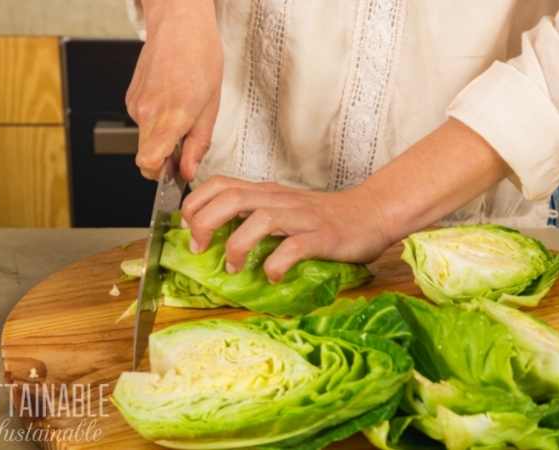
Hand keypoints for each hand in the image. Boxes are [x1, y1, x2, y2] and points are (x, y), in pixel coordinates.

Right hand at [127, 0, 222, 180]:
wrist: (180, 25)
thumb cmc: (200, 58)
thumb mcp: (211, 107)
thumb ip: (198, 144)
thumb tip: (189, 170)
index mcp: (171, 117)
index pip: (148, 162)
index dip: (159, 174)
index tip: (174, 172)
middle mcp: (147, 113)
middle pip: (145, 156)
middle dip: (164, 159)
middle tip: (186, 145)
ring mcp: (136, 105)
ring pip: (145, 139)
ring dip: (162, 138)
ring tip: (183, 114)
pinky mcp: (131, 98)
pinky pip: (143, 122)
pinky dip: (156, 121)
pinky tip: (171, 103)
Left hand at [181, 176, 391, 281]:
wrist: (371, 213)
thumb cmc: (325, 216)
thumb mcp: (284, 208)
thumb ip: (256, 215)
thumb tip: (219, 236)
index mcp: (268, 192)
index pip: (222, 183)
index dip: (196, 202)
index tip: (187, 226)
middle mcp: (280, 200)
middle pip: (232, 198)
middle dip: (205, 222)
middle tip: (199, 249)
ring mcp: (301, 217)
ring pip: (260, 219)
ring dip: (237, 245)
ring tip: (233, 268)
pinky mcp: (322, 236)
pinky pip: (295, 247)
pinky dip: (277, 263)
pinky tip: (272, 276)